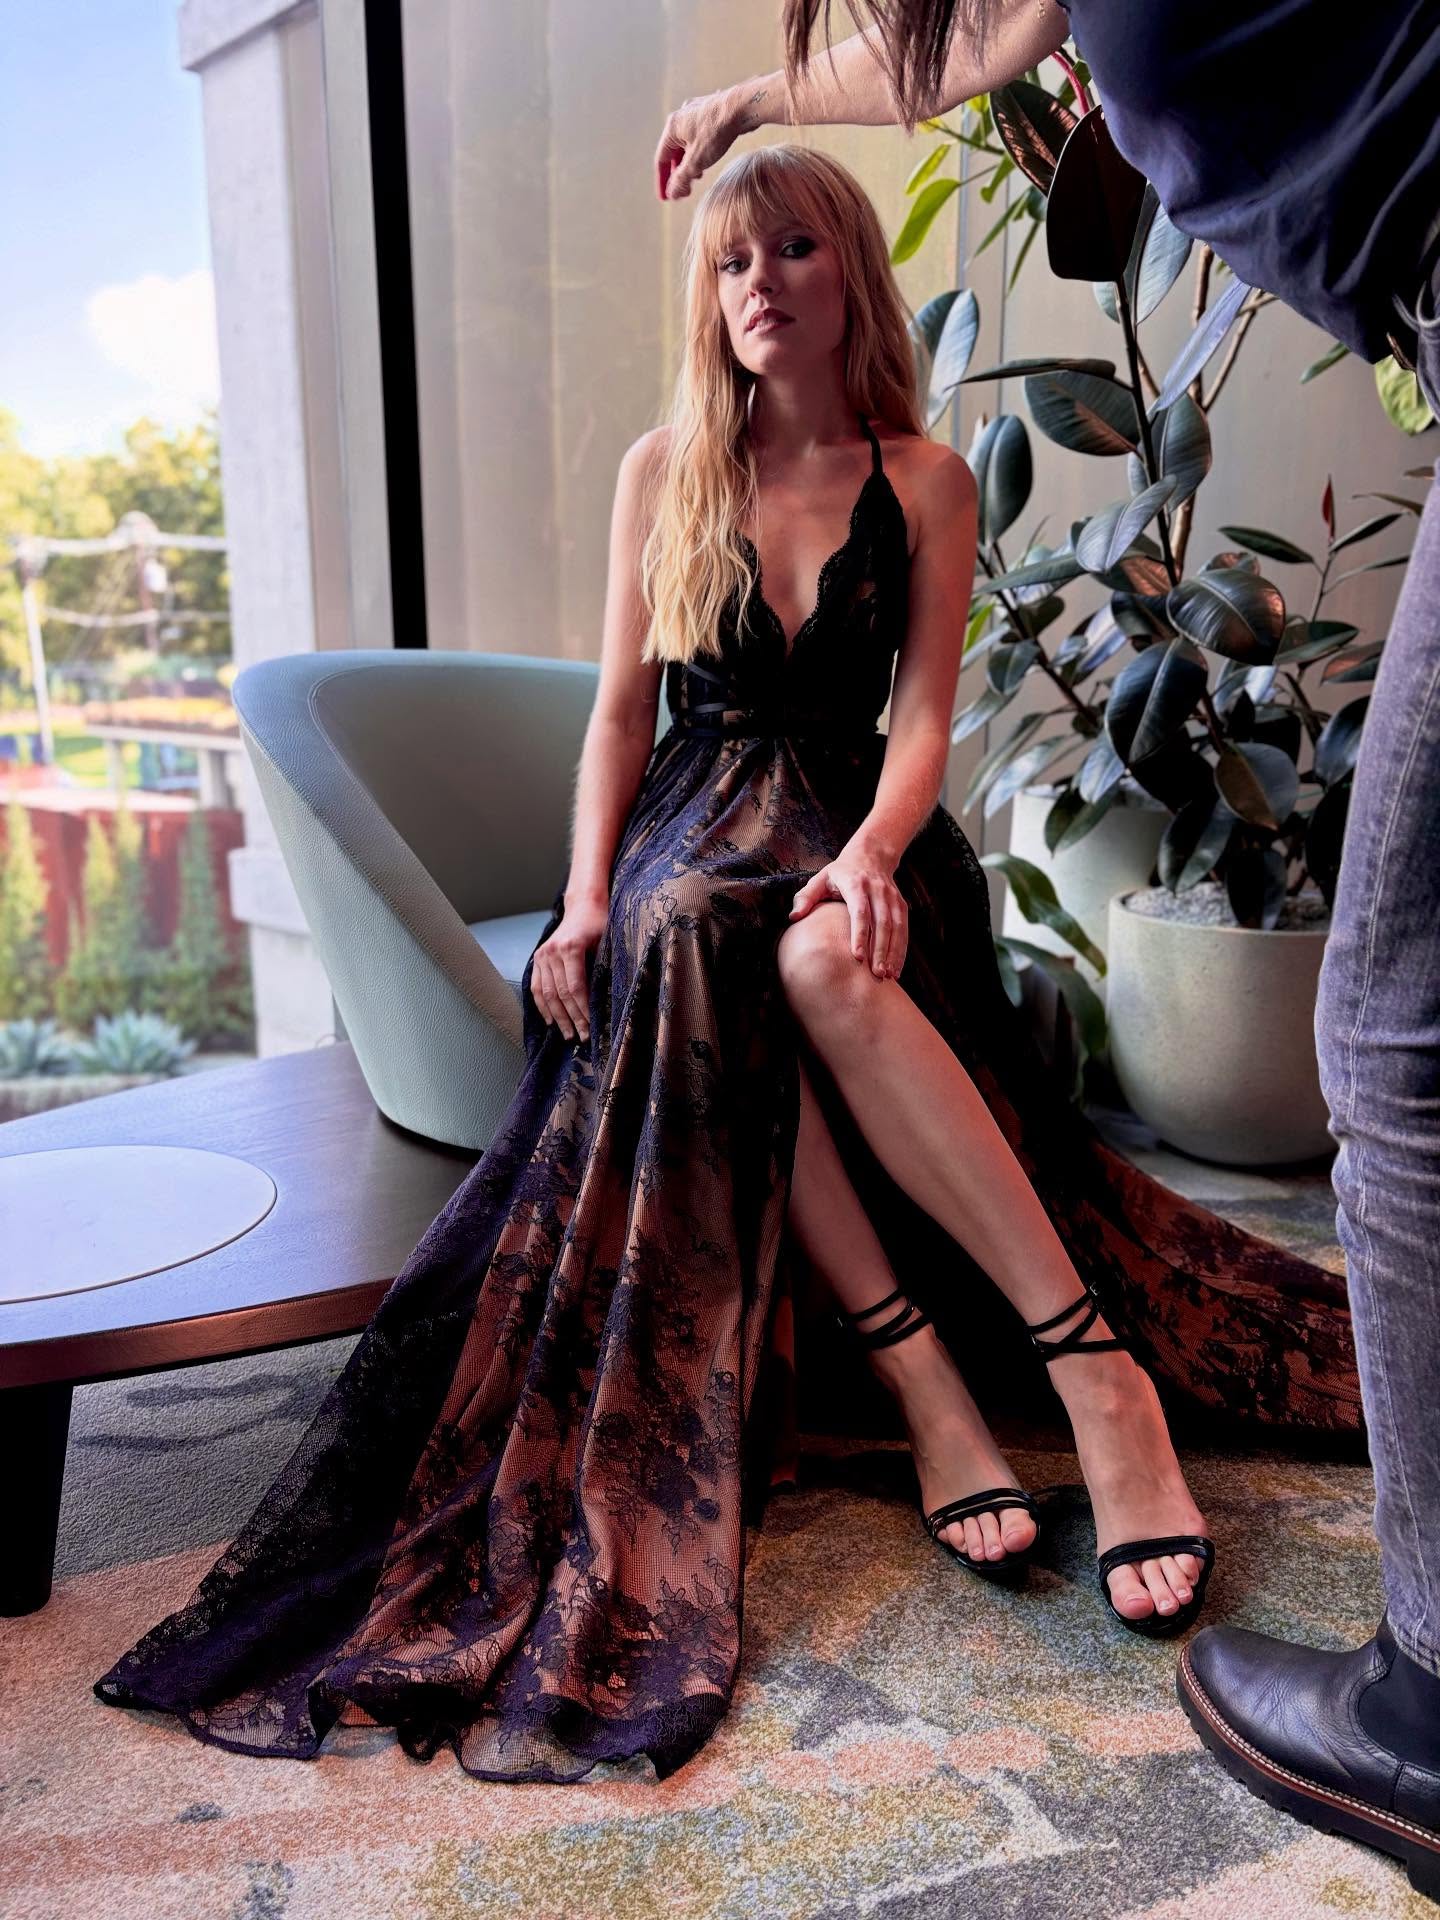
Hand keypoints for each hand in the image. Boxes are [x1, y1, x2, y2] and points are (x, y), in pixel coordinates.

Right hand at [531, 894, 607, 1041]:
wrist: (584, 906)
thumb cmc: (601, 924)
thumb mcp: (608, 942)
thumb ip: (604, 968)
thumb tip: (608, 1002)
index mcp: (571, 947)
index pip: (575, 987)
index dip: (582, 1010)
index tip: (591, 1027)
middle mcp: (552, 952)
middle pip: (560, 994)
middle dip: (572, 1018)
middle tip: (582, 1037)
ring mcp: (542, 955)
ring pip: (546, 994)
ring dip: (557, 1017)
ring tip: (568, 1034)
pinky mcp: (537, 958)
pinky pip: (536, 987)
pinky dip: (542, 1006)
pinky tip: (551, 1021)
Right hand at [654, 81, 754, 201]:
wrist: (741, 107)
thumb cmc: (717, 131)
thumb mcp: (696, 161)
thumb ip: (682, 179)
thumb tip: (672, 193)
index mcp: (672, 128)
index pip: (661, 160)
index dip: (663, 181)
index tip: (666, 197)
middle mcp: (680, 117)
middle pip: (674, 151)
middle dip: (678, 172)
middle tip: (683, 189)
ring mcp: (695, 112)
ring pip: (687, 143)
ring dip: (689, 162)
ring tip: (697, 176)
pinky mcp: (710, 111)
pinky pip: (699, 135)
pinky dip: (699, 150)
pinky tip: (708, 157)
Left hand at [788, 848, 907, 979]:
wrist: (871, 855)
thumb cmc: (840, 873)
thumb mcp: (820, 878)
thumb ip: (806, 897)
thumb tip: (793, 917)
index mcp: (856, 884)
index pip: (860, 911)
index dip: (860, 934)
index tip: (857, 956)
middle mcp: (877, 890)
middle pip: (882, 922)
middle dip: (880, 950)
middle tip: (876, 974)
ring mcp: (892, 897)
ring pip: (897, 927)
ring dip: (894, 952)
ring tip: (887, 975)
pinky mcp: (901, 904)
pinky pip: (904, 929)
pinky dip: (901, 949)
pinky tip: (896, 968)